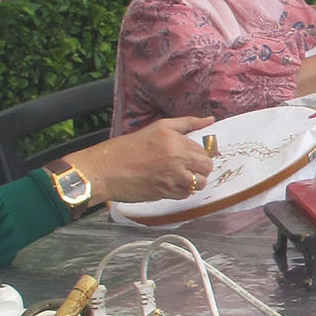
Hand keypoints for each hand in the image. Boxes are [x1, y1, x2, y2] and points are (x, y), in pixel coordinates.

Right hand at [79, 118, 215, 204]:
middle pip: (206, 167)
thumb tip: (210, 120)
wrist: (105, 170)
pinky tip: (170, 184)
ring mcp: (171, 177)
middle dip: (202, 168)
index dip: (200, 154)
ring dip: (194, 181)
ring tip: (181, 176)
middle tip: (189, 167)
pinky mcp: (165, 193)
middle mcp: (176, 158)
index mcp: (175, 140)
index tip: (191, 156)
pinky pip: (185, 195)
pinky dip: (182, 191)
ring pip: (199, 183)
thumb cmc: (128, 148)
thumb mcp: (157, 128)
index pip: (204, 150)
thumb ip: (186, 123)